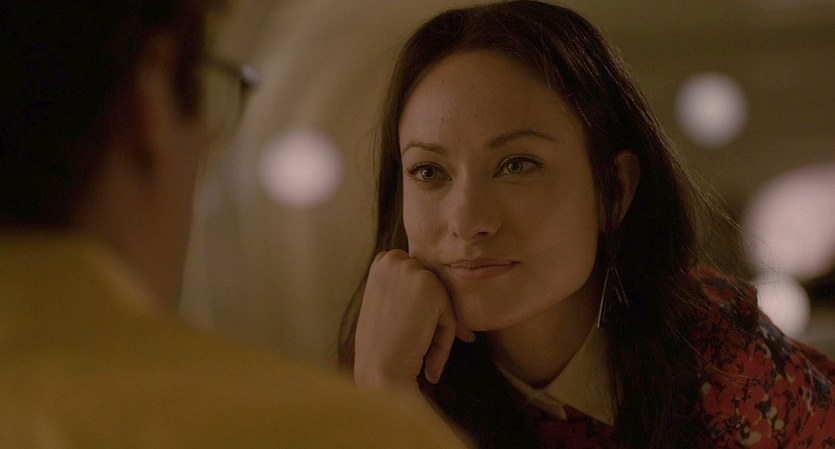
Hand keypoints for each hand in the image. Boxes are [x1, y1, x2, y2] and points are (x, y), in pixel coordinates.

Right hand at [353, 250, 475, 391]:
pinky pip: (451, 313)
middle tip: (415, 343)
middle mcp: (393, 259)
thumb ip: (406, 289)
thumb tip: (440, 290)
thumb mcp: (387, 306)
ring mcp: (410, 269)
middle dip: (431, 317)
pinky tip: (424, 350)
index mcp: (382, 261)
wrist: (379, 372)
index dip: (421, 309)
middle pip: (434, 287)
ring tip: (418, 349)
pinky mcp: (428, 285)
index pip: (421, 280)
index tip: (410, 333)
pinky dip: (444, 337)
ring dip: (438, 327)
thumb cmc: (381, 347)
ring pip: (443, 300)